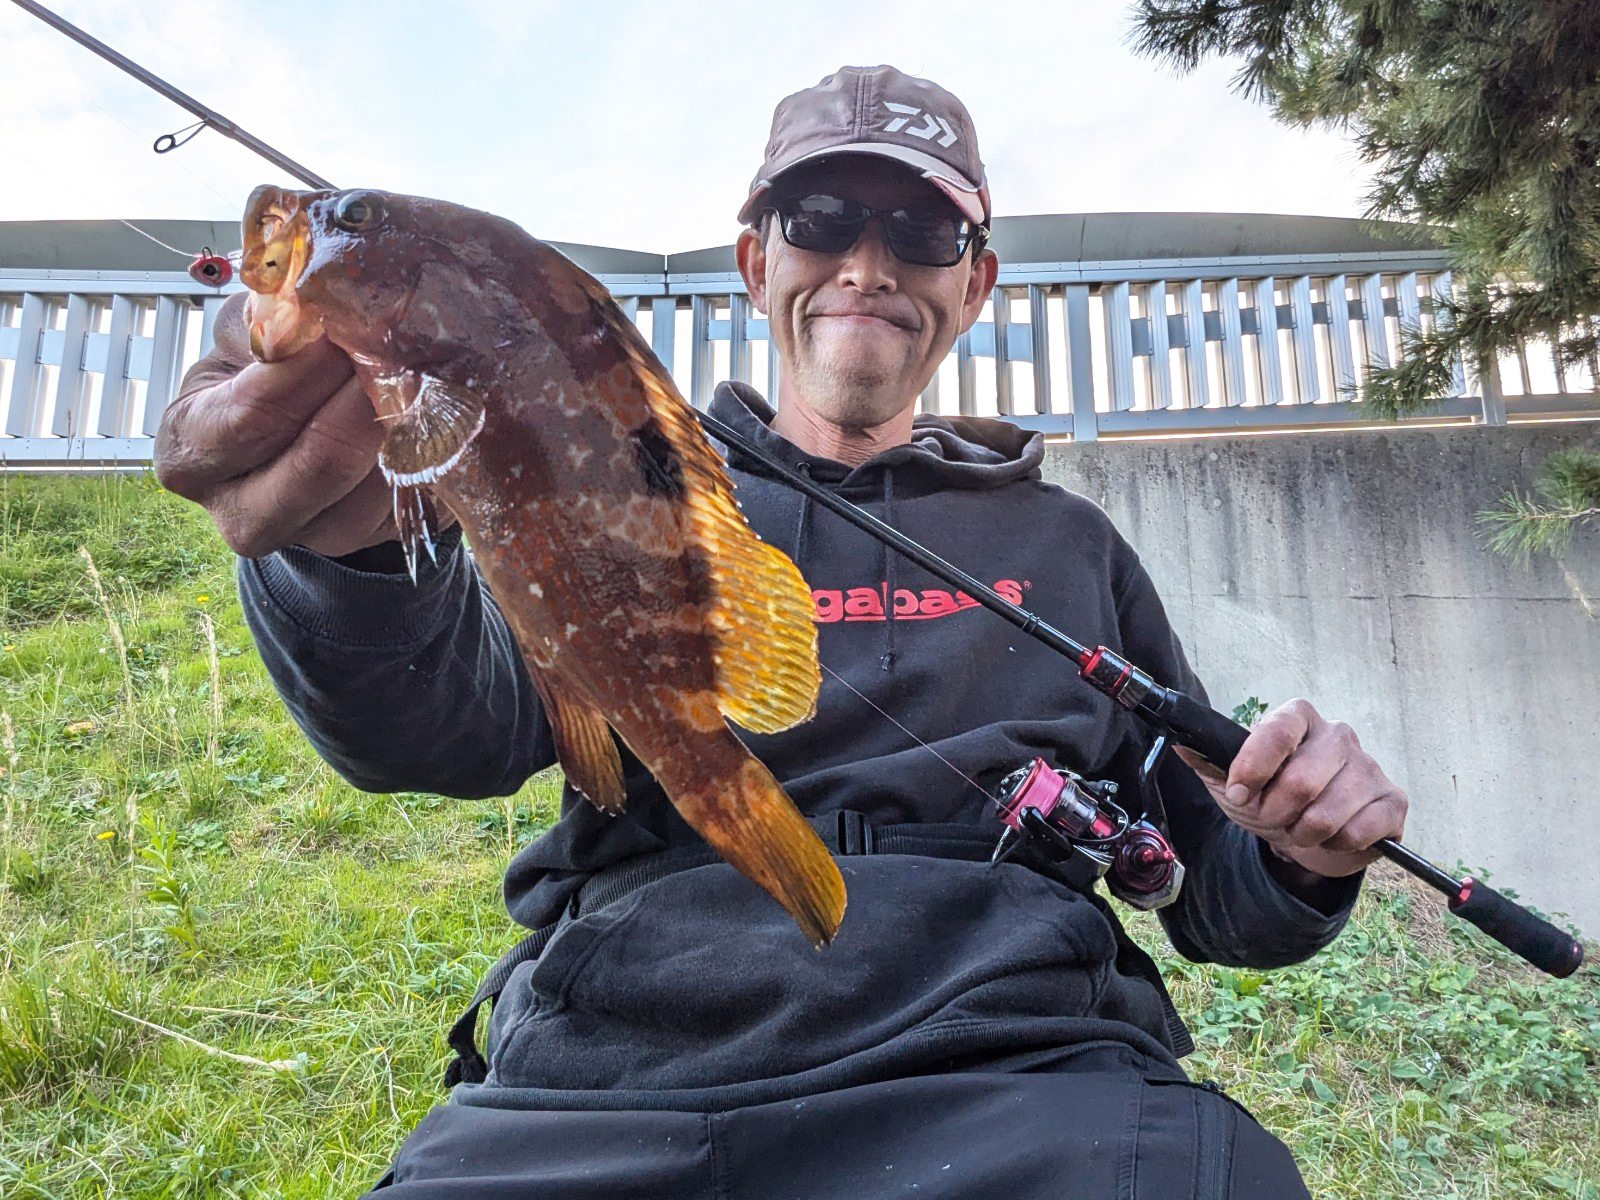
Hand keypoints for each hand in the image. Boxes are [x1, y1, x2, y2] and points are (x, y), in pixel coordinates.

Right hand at [153, 292, 410, 558]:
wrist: (298, 428)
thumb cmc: (262, 372)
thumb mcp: (246, 334)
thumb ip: (270, 315)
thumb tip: (314, 295)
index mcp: (189, 447)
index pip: (256, 411)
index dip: (311, 365)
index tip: (350, 322)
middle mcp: (238, 510)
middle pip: (321, 458)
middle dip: (367, 393)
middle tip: (400, 343)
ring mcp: (308, 536)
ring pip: (373, 483)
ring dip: (407, 421)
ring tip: (424, 369)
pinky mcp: (364, 540)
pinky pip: (407, 498)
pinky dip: (427, 450)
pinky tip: (434, 410)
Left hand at [1174, 698, 1406, 878]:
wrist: (1305, 835)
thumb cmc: (1268, 797)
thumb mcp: (1229, 779)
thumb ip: (1207, 760)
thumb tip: (1183, 742)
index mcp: (1298, 719)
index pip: (1278, 729)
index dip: (1254, 767)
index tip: (1240, 792)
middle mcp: (1338, 735)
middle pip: (1302, 780)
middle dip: (1276, 812)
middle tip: (1273, 817)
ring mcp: (1369, 767)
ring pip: (1329, 812)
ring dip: (1304, 832)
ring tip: (1300, 827)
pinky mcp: (1392, 802)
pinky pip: (1359, 831)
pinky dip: (1336, 844)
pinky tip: (1333, 835)